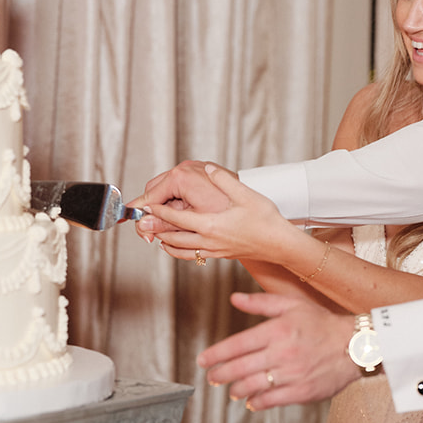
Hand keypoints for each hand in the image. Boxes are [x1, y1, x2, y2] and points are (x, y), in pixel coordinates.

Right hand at [134, 160, 234, 241]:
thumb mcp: (194, 220)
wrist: (258, 209)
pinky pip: (180, 190)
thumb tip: (143, 224)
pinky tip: (178, 219)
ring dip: (164, 209)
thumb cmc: (230, 212)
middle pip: (156, 191)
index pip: (151, 195)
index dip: (142, 214)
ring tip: (165, 229)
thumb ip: (167, 220)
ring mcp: (194, 170)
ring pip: (167, 191)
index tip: (139, 229)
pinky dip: (176, 204)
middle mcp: (186, 168)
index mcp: (182, 175)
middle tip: (151, 233)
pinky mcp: (202, 175)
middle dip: (152, 211)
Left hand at [151, 165, 304, 264]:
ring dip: (166, 243)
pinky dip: (180, 252)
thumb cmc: (266, 220)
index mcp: (211, 225)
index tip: (146, 207)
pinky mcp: (221, 255)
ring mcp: (214, 250)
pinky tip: (178, 247)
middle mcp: (209, 240)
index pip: (177, 218)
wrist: (280, 245)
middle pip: (173, 237)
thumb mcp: (245, 195)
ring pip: (181, 250)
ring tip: (156, 236)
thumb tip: (207, 168)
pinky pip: (193, 255)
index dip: (159, 212)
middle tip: (143, 224)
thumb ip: (223, 181)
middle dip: (156, 230)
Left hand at [201, 291, 358, 410]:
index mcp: (277, 330)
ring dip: (236, 390)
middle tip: (211, 378)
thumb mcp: (292, 305)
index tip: (203, 360)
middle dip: (220, 375)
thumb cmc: (323, 324)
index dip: (216, 354)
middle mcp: (282, 353)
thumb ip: (261, 302)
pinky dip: (257, 402)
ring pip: (253, 386)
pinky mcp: (301, 391)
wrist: (355, 345)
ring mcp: (291, 374)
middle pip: (240, 368)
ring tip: (230, 390)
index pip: (237, 344)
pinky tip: (250, 402)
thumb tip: (234, 298)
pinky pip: (271, 400)